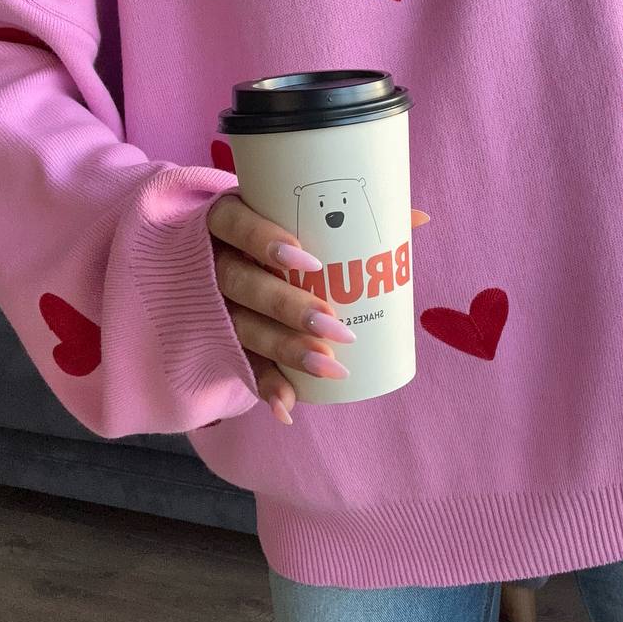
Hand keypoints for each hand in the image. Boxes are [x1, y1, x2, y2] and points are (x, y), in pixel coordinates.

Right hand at [206, 191, 354, 423]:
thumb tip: (419, 219)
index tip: (308, 262)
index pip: (236, 224)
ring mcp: (213, 302)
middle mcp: (213, 261)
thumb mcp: (289, 214)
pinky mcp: (219, 337)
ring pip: (242, 326)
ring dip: (284, 349)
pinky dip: (264, 386)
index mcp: (227, 220)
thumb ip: (347, 217)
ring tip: (328, 367)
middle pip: (243, 283)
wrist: (203, 256)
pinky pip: (239, 363)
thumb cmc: (267, 228)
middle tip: (334, 325)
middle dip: (289, 307)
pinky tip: (287, 407)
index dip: (266, 241)